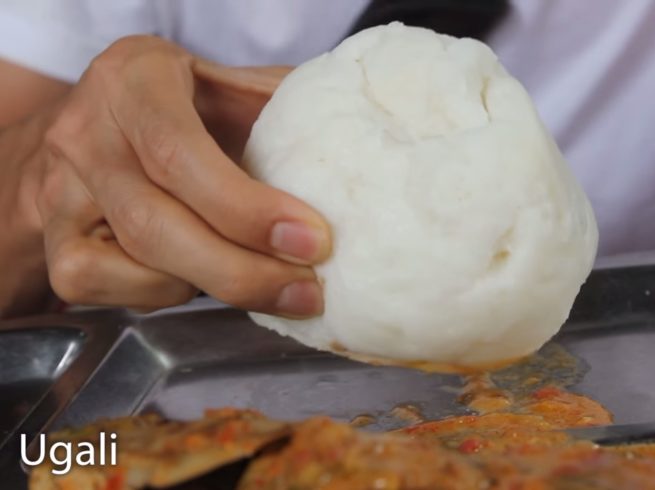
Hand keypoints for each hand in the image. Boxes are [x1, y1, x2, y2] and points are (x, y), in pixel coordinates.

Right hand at [35, 36, 330, 316]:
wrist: (92, 125)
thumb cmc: (176, 104)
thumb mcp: (224, 83)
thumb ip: (276, 106)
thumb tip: (353, 150)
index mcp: (133, 82)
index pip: (180, 155)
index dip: (247, 209)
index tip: (313, 240)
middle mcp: (86, 137)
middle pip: (158, 226)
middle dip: (245, 271)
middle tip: (309, 290)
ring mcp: (63, 197)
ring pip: (141, 264)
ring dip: (220, 288)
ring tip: (282, 291)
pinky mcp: (58, 247)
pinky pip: (118, 291)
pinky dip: (171, 296)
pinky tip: (207, 280)